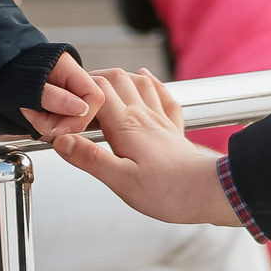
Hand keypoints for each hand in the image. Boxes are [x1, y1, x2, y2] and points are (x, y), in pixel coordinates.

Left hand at [20, 51, 106, 140]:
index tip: (57, 125)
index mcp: (71, 70)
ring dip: (51, 125)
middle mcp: (72, 83)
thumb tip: (81, 108)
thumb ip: (55, 96)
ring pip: (72, 120)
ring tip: (30, 116)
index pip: (94, 97)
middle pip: (84, 112)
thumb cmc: (8, 70)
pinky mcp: (57, 106)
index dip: (80, 116)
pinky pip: (60, 121)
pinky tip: (33, 118)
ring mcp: (66, 95)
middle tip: (39, 120)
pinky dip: (46, 124)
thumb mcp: (28, 83)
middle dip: (62, 124)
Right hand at [51, 69, 239, 227]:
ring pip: (139, 82)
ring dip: (120, 77)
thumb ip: (90, 158)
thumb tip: (63, 141)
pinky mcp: (173, 129)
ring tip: (105, 83)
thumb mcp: (120, 181)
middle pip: (117, 79)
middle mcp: (143, 116)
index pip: (98, 92)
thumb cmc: (168, 191)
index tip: (65, 104)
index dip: (78, 92)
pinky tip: (147, 80)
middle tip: (79, 92)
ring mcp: (160, 120)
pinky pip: (163, 96)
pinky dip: (151, 83)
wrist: (208, 192)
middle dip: (95, 79)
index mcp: (127, 127)